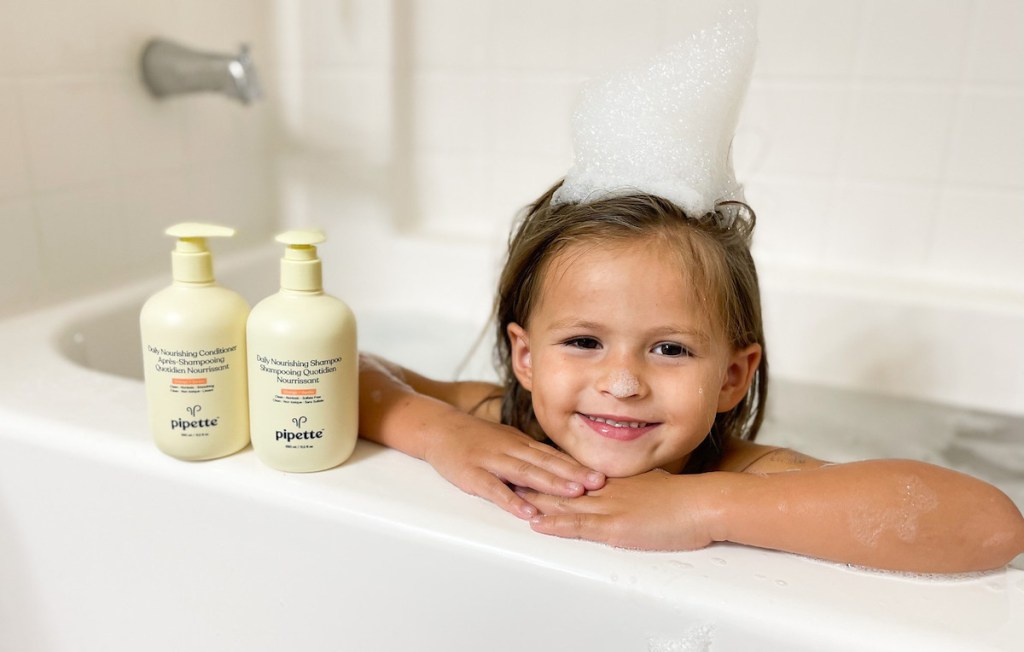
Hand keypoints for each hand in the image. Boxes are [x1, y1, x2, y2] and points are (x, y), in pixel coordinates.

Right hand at [424, 417, 605, 520]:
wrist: (438, 428)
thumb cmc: (475, 438)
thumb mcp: (506, 440)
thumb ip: (530, 454)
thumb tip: (561, 468)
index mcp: (519, 443)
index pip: (553, 455)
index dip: (577, 465)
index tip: (602, 473)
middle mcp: (510, 449)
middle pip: (546, 462)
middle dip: (573, 473)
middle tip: (599, 482)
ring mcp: (491, 461)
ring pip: (525, 472)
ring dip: (551, 483)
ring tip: (575, 494)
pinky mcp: (472, 475)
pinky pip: (494, 488)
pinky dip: (511, 500)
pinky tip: (527, 511)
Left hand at [517, 470, 715, 550]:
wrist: (705, 503)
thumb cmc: (686, 499)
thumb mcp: (655, 487)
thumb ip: (638, 487)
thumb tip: (632, 487)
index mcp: (614, 482)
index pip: (574, 475)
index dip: (549, 471)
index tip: (528, 465)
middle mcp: (606, 491)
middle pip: (561, 486)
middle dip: (532, 482)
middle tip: (504, 474)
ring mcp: (608, 508)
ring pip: (563, 503)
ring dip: (534, 500)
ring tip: (507, 495)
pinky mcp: (615, 526)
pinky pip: (579, 525)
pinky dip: (555, 523)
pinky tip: (536, 522)